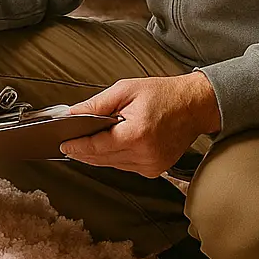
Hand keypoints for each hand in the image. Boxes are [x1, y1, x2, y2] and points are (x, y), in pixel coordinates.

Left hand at [57, 72, 220, 177]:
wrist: (195, 106)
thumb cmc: (163, 94)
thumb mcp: (125, 90)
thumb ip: (97, 104)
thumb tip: (72, 114)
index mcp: (137, 134)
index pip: (97, 147)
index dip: (77, 146)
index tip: (63, 144)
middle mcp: (145, 154)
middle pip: (102, 158)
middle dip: (83, 151)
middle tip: (68, 142)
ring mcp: (152, 165)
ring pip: (112, 165)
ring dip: (97, 155)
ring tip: (86, 142)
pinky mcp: (155, 169)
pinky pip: (125, 166)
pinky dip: (114, 157)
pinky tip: (109, 145)